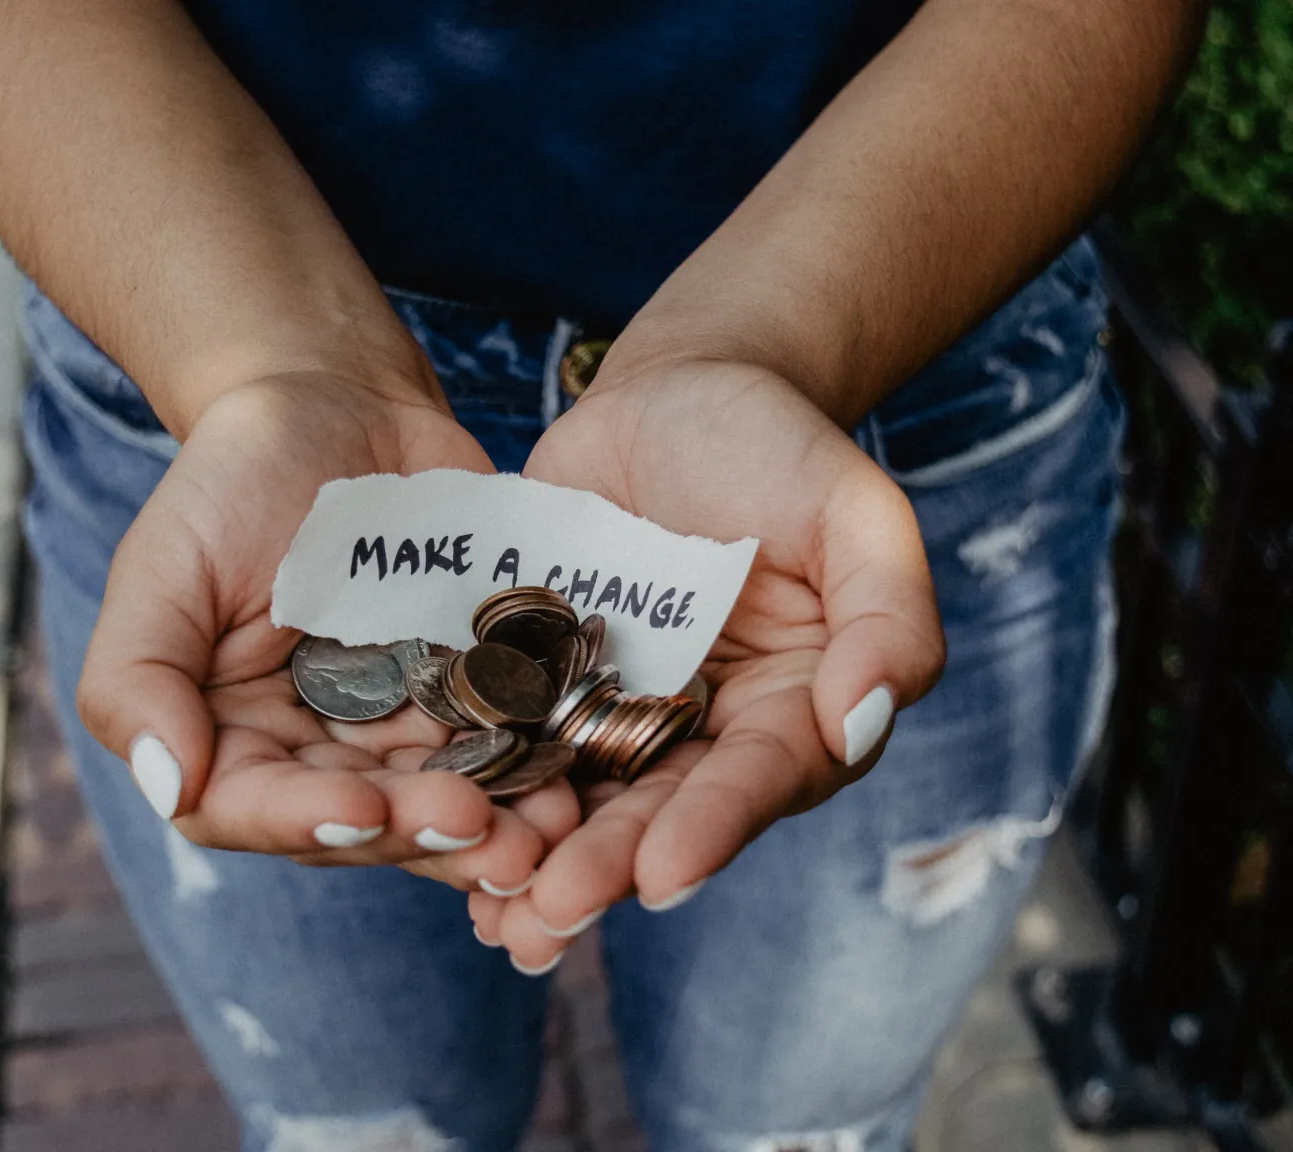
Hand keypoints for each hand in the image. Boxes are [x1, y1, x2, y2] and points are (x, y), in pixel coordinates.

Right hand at [77, 375, 579, 890]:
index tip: (366, 810)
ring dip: (498, 826)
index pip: (254, 809)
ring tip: (548, 831)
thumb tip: (169, 785)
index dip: (309, 822)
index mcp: (231, 737)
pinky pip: (507, 742)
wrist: (338, 403)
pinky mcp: (472, 690)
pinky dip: (538, 766)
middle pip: (365, 822)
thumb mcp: (164, 566)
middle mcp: (317, 751)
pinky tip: (576, 780)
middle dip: (424, 833)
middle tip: (486, 832)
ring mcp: (401, 726)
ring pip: (444, 799)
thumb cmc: (233, 480)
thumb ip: (137, 679)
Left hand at [469, 359, 944, 969]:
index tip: (663, 874)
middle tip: (552, 914)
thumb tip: (861, 722)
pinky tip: (438, 836)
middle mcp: (704, 730)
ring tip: (495, 915)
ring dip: (538, 859)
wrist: (677, 392)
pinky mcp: (544, 679)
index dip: (714, 827)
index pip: (759, 779)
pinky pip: (513, 740)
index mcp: (791, 708)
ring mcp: (618, 709)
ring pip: (581, 798)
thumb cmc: (780, 446)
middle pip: (659, 810)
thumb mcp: (856, 513)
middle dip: (607, 866)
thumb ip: (887, 616)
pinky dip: (483, 788)